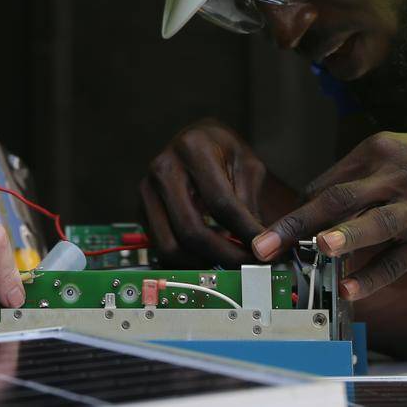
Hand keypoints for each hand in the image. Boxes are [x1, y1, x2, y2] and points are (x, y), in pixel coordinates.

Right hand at [140, 119, 288, 267]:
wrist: (195, 141)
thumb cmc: (223, 152)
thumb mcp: (247, 165)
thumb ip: (251, 203)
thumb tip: (261, 247)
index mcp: (193, 149)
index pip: (221, 203)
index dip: (246, 233)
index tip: (265, 252)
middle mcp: (163, 168)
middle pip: (191, 230)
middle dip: (225, 256)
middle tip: (249, 266)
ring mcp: (147, 190)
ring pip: (171, 246)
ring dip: (204, 263)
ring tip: (230, 262)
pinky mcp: (141, 209)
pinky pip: (161, 247)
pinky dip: (188, 259)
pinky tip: (210, 254)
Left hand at [252, 132, 406, 299]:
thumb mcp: (403, 150)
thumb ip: (363, 172)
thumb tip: (318, 198)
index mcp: (380, 149)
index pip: (328, 181)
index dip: (300, 209)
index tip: (274, 232)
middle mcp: (396, 175)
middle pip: (337, 199)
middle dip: (296, 224)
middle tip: (264, 245)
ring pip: (373, 224)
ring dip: (343, 238)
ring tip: (317, 250)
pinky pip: (398, 260)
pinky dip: (373, 277)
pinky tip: (350, 290)